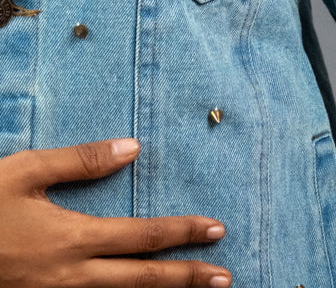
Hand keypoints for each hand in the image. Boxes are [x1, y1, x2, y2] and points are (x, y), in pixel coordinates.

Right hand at [0, 137, 231, 286]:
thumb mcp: (25, 172)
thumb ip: (82, 161)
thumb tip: (133, 147)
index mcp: (72, 240)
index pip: (142, 237)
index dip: (182, 234)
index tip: (215, 230)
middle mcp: (72, 278)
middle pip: (142, 282)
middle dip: (187, 280)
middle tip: (225, 279)